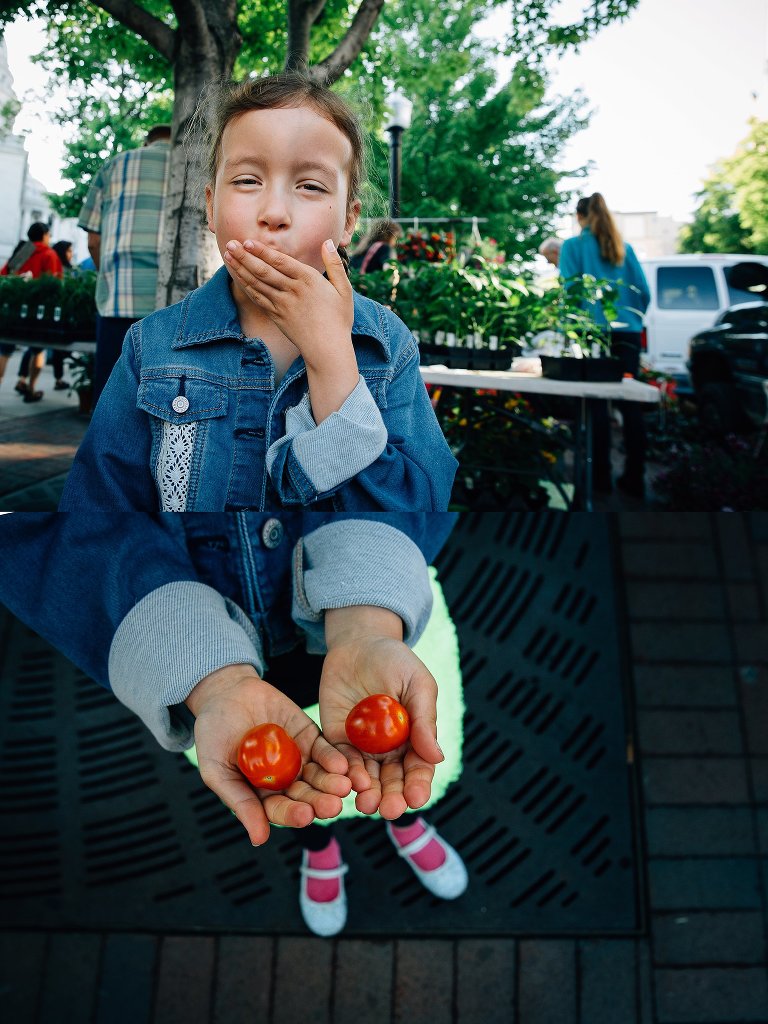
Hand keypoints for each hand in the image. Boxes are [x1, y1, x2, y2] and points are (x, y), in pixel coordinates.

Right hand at [186, 664, 350, 845]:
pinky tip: (342, 764)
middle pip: (305, 796)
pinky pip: (325, 750)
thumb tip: (259, 839)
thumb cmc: (213, 734)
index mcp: (261, 795)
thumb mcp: (217, 770)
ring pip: (319, 776)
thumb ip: (239, 802)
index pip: (280, 810)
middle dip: (319, 802)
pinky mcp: (309, 736)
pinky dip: (334, 758)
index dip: (292, 814)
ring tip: (343, 786)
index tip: (304, 816)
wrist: (224, 694)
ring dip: (332, 783)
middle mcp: (284, 781)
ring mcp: (298, 759)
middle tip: (333, 806)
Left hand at [224, 238, 359, 421]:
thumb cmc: (339, 319)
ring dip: (241, 269)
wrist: (327, 349)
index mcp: (309, 280)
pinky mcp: (276, 317)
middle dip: (245, 257)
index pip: (281, 261)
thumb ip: (334, 264)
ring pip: (257, 284)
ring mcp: (282, 305)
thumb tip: (327, 241)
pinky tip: (238, 277)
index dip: (262, 251)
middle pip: (264, 271)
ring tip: (228, 256)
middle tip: (230, 244)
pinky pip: (258, 299)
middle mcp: (292, 291)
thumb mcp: (344, 289)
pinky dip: (246, 287)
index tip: (247, 241)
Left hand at [319, 607, 443, 819]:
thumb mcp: (417, 684)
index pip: (418, 770)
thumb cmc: (396, 661)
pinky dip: (344, 772)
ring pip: (366, 778)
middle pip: (391, 781)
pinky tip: (347, 782)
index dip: (418, 786)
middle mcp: (388, 750)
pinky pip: (339, 760)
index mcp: (414, 739)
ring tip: (367, 804)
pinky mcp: (336, 739)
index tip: (416, 798)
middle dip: (391, 797)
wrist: (359, 642)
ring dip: (367, 792)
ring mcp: (362, 747)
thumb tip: (437, 757)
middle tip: (389, 809)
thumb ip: (425, 720)